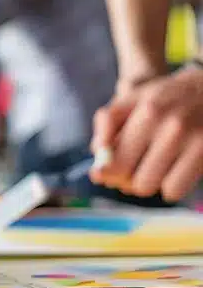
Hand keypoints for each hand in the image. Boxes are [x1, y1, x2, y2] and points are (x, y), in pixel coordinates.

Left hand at [90, 66, 202, 200]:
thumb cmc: (166, 98)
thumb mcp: (134, 97)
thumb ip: (109, 121)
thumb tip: (97, 152)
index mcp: (147, 109)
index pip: (110, 154)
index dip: (103, 170)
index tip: (102, 173)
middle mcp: (168, 124)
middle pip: (126, 175)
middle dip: (122, 178)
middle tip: (129, 171)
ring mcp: (190, 139)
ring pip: (147, 186)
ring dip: (145, 183)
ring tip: (151, 168)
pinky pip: (173, 190)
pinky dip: (169, 187)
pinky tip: (172, 171)